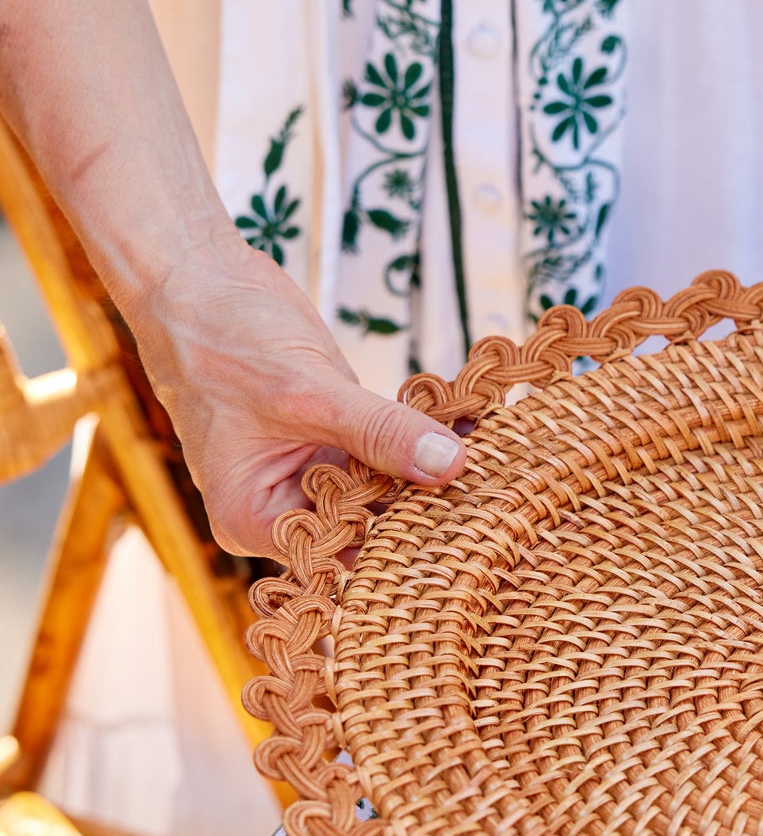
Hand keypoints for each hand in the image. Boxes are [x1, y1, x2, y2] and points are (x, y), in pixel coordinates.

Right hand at [132, 233, 465, 558]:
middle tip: (489, 492)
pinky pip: (385, 450)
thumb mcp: (307, 393)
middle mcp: (282, 508)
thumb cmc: (222, 339)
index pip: (340, 554)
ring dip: (429, 471)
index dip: (400, 543)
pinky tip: (469, 426)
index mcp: (253, 521)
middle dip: (422, 507)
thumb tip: (449, 466)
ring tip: (489, 460)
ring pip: (383, 489)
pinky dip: (421, 438)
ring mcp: (311, 472)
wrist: (199, 280)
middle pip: (366, 527)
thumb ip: (380, 433)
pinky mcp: (335, 438)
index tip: (463, 525)